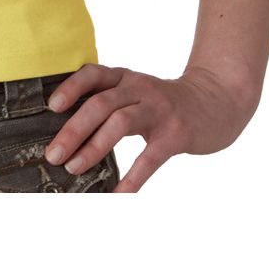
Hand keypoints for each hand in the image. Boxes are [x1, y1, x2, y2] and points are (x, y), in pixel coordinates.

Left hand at [44, 62, 258, 192]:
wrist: (217, 100)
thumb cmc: (165, 102)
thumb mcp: (136, 92)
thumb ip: (109, 101)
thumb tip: (67, 132)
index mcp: (125, 78)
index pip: (93, 74)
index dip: (71, 88)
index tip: (51, 107)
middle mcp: (139, 88)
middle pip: (100, 104)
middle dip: (73, 130)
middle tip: (54, 155)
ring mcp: (159, 109)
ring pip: (120, 123)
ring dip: (94, 147)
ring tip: (74, 168)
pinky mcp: (176, 134)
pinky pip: (150, 158)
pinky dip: (132, 178)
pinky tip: (118, 195)